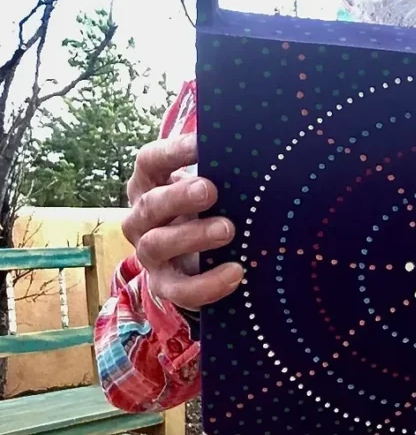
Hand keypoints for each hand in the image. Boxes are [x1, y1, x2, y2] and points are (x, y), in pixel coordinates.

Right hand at [122, 133, 242, 310]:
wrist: (195, 263)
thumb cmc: (203, 212)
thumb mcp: (208, 190)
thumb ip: (220, 173)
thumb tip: (254, 148)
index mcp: (150, 186)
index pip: (150, 162)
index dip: (172, 152)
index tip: (201, 144)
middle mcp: (142, 219)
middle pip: (152, 204)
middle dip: (180, 197)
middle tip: (210, 190)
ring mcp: (149, 255)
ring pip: (158, 244)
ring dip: (192, 236)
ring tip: (227, 230)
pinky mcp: (165, 286)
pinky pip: (180, 290)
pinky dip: (208, 284)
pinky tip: (236, 273)